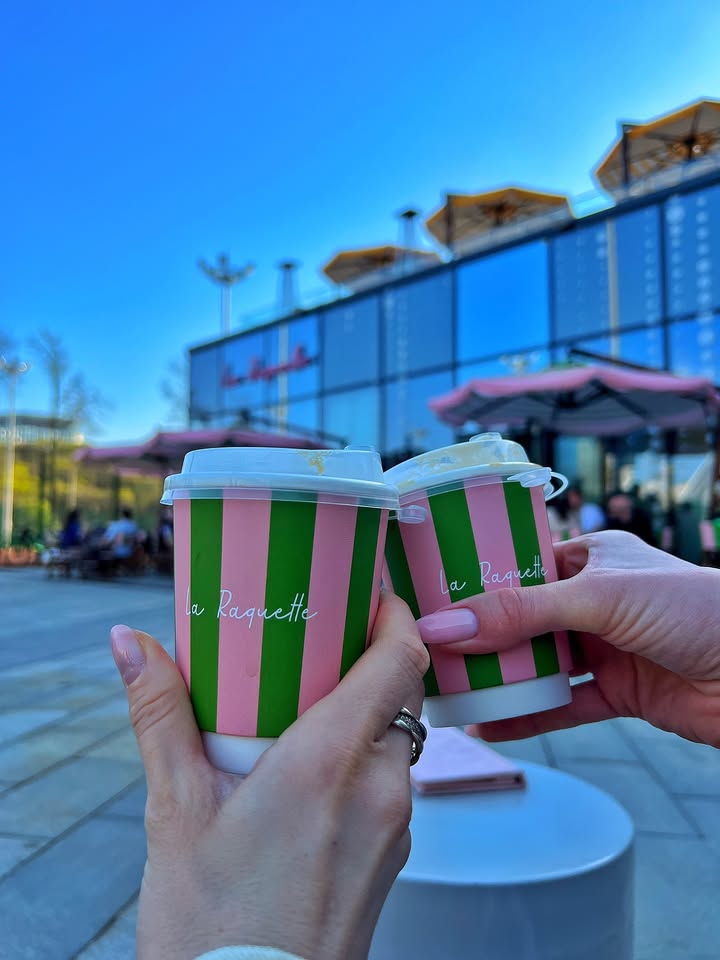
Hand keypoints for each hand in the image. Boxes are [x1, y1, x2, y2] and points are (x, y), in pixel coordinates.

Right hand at [110, 592, 427, 959]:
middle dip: (371, 657)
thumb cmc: (211, 928)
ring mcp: (394, 828)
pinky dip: (366, 758)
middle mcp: (378, 790)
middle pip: (402, 692)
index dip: (393, 615)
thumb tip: (128, 644)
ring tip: (310, 703)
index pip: (399, 660)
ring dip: (368, 711)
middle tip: (325, 640)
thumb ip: (160, 716)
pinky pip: (393, 782)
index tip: (371, 593)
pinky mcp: (392, 857)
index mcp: (329, 763)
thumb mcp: (174, 813)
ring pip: (399, 738)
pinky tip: (315, 772)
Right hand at [416, 531, 719, 747]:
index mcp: (593, 559)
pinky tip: (487, 726)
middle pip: (524, 619)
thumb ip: (521, 613)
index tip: (431, 595)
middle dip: (480, 636)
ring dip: (499, 678)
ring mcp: (607, 649)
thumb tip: (445, 624)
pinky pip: (563, 706)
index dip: (479, 580)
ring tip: (447, 690)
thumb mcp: (598, 597)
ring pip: (539, 663)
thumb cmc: (694, 608)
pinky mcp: (620, 693)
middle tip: (428, 649)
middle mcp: (596, 602)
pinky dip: (526, 717)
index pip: (522, 565)